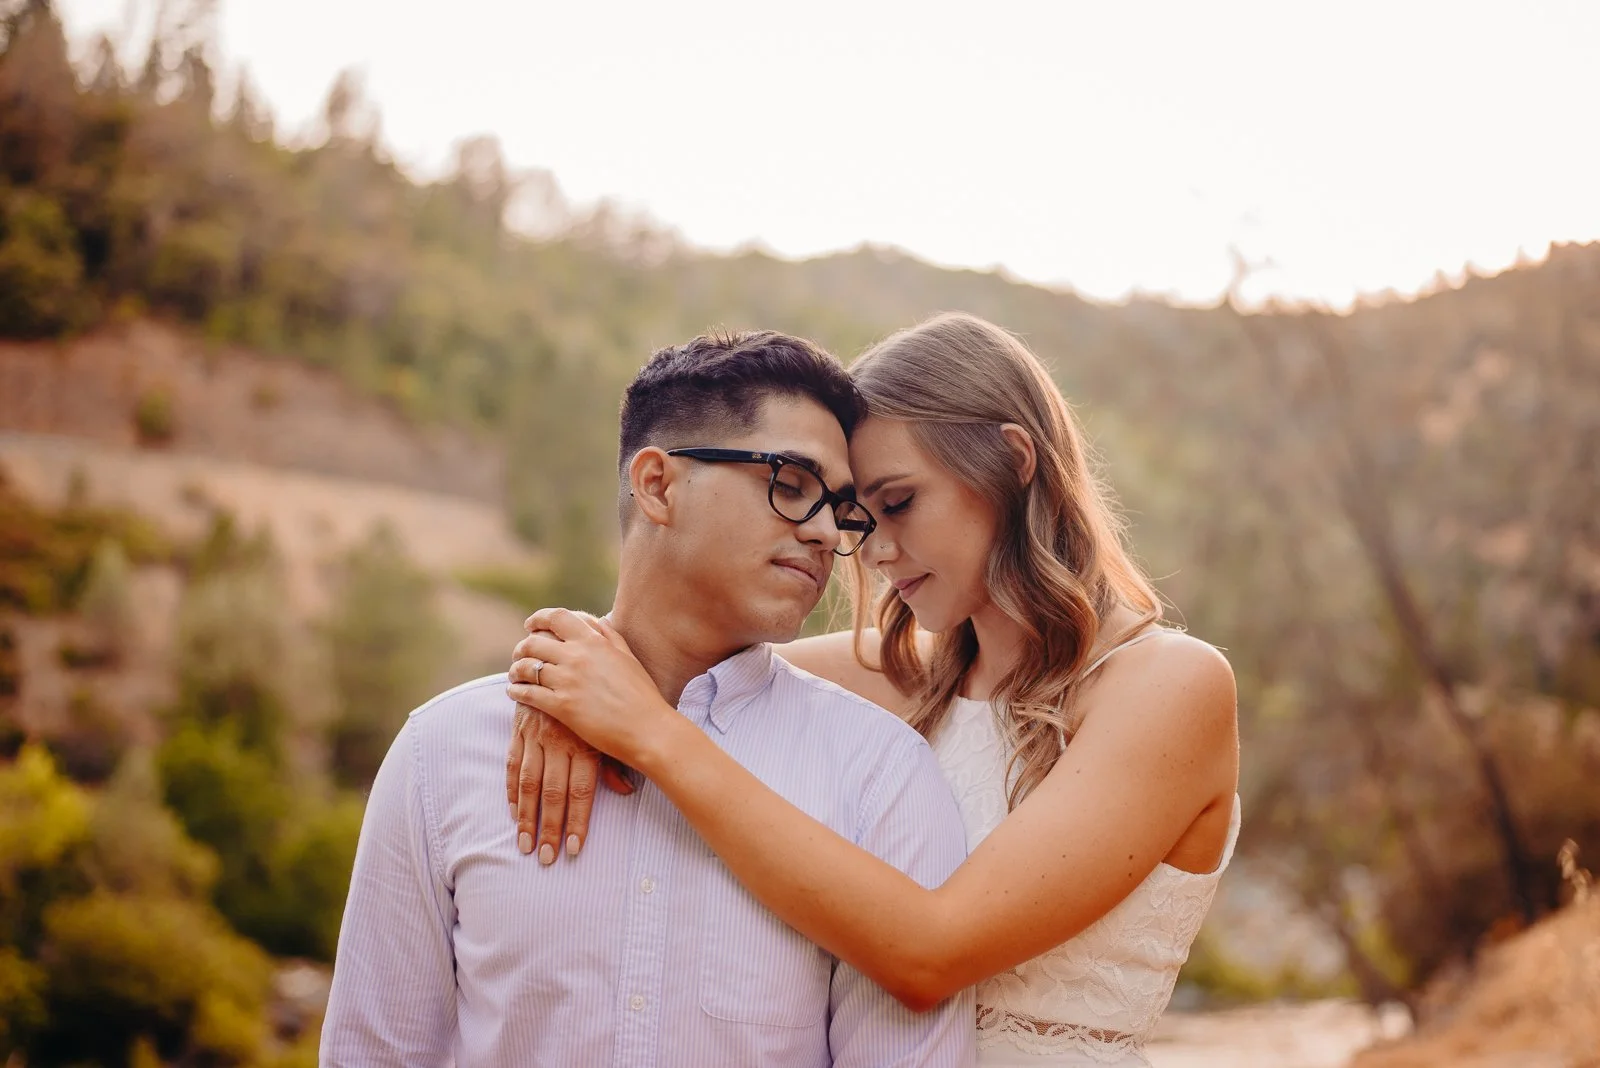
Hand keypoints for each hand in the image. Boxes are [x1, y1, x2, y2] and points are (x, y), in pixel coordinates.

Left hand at [505, 608, 677, 766]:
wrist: (648, 728)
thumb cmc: (643, 694)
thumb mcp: (628, 656)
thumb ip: (609, 636)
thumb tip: (596, 620)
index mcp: (594, 642)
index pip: (556, 618)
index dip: (538, 618)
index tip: (530, 625)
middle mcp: (577, 657)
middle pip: (534, 642)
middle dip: (522, 647)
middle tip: (519, 654)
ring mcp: (567, 682)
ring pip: (527, 667)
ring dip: (516, 669)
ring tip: (516, 675)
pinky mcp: (561, 707)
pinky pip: (528, 693)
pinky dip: (516, 691)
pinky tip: (516, 692)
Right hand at [505, 701, 634, 863]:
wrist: (566, 659)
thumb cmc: (599, 699)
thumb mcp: (609, 727)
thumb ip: (614, 760)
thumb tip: (628, 791)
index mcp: (585, 741)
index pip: (581, 791)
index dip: (577, 821)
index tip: (574, 850)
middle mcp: (559, 740)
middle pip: (553, 792)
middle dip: (550, 828)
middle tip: (547, 858)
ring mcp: (537, 734)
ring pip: (529, 782)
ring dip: (526, 817)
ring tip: (525, 845)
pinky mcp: (520, 728)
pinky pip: (513, 763)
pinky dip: (512, 790)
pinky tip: (513, 812)